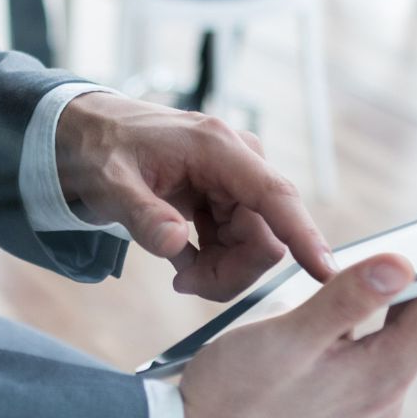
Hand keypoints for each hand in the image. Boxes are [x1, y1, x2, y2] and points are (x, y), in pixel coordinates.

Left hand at [54, 90, 333, 298]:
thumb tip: (176, 243)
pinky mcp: (228, 197)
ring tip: (177, 271)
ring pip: (255, 245)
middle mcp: (237, 161)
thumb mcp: (110, 183)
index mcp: (217, 148)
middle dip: (231, 271)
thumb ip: (141, 214)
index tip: (326, 273)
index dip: (303, 235)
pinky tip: (183, 262)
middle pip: (266, 236)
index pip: (275, 196)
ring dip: (221, 270)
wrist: (90, 134)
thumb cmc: (101, 149)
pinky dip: (215, 263)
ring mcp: (235, 180)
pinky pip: (240, 243)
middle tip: (182, 283)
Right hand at [176, 255, 416, 417]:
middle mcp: (380, 401)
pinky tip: (357, 320)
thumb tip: (401, 266)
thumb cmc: (231, 399)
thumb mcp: (287, 337)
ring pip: (397, 347)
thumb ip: (346, 299)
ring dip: (406, 309)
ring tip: (416, 272)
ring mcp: (359, 414)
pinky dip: (376, 334)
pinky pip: (370, 366)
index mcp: (378, 376)